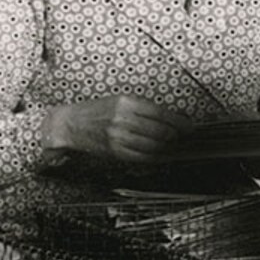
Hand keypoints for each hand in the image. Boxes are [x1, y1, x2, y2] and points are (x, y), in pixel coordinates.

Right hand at [43, 95, 184, 162]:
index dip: (179, 123)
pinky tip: (162, 155)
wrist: (70, 124)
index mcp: (126, 103)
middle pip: (160, 132)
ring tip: (174, 146)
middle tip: (183, 137)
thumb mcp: (119, 101)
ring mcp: (118, 137)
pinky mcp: (115, 151)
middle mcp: (123, 119)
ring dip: (168, 148)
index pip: (161, 114)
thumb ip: (143, 109)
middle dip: (176, 136)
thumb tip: (171, 118)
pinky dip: (156, 158)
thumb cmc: (96, 112)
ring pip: (154, 146)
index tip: (189, 126)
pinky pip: (142, 157)